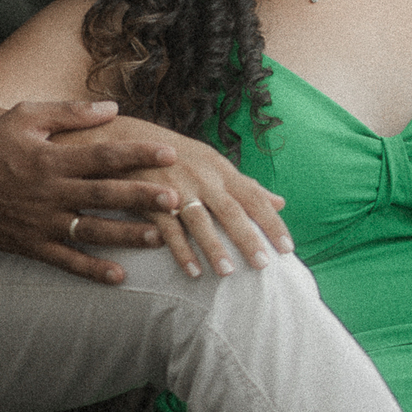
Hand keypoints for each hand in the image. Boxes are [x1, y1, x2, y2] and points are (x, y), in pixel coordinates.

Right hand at [0, 100, 182, 285]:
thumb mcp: (24, 116)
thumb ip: (70, 112)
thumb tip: (113, 108)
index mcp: (51, 157)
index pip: (104, 155)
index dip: (138, 154)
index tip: (169, 153)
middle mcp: (50, 191)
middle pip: (105, 195)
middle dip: (142, 197)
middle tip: (176, 199)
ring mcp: (40, 222)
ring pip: (92, 231)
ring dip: (127, 235)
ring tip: (160, 237)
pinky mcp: (29, 245)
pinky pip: (65, 261)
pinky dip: (92, 270)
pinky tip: (119, 276)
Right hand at [62, 120, 292, 279]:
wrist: (122, 138)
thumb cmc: (174, 154)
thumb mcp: (213, 163)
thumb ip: (246, 184)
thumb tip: (280, 201)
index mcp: (219, 168)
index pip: (253, 197)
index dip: (271, 223)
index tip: (289, 249)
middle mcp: (201, 176)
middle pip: (230, 210)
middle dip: (248, 238)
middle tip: (265, 266)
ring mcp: (175, 186)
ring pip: (199, 221)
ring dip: (214, 247)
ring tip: (227, 273)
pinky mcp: (149, 197)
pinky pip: (167, 228)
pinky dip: (180, 250)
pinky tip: (191, 270)